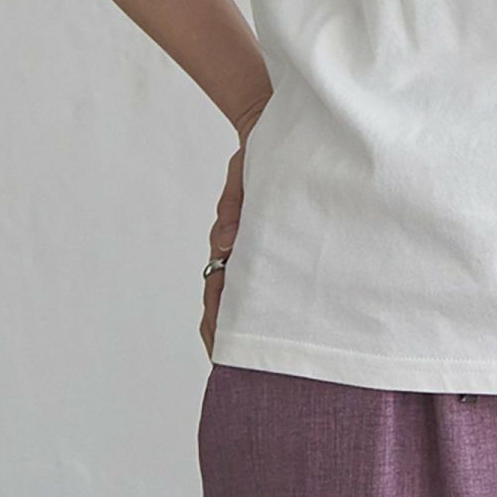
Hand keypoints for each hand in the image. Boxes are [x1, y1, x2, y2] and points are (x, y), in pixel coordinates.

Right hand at [199, 96, 268, 358]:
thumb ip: (234, 205)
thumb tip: (225, 243)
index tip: (217, 342)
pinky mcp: (280, 243)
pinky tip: (278, 331)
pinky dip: (271, 305)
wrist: (277, 133)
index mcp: (232, 240)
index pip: (218, 287)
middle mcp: (243, 252)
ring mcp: (261, 250)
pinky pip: (273, 280)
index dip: (216, 317)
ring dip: (247, 324)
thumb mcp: (243, 175)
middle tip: (232, 363)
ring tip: (253, 359)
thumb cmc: (256, 156)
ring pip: (250, 297)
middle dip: (228, 333)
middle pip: (229, 302)